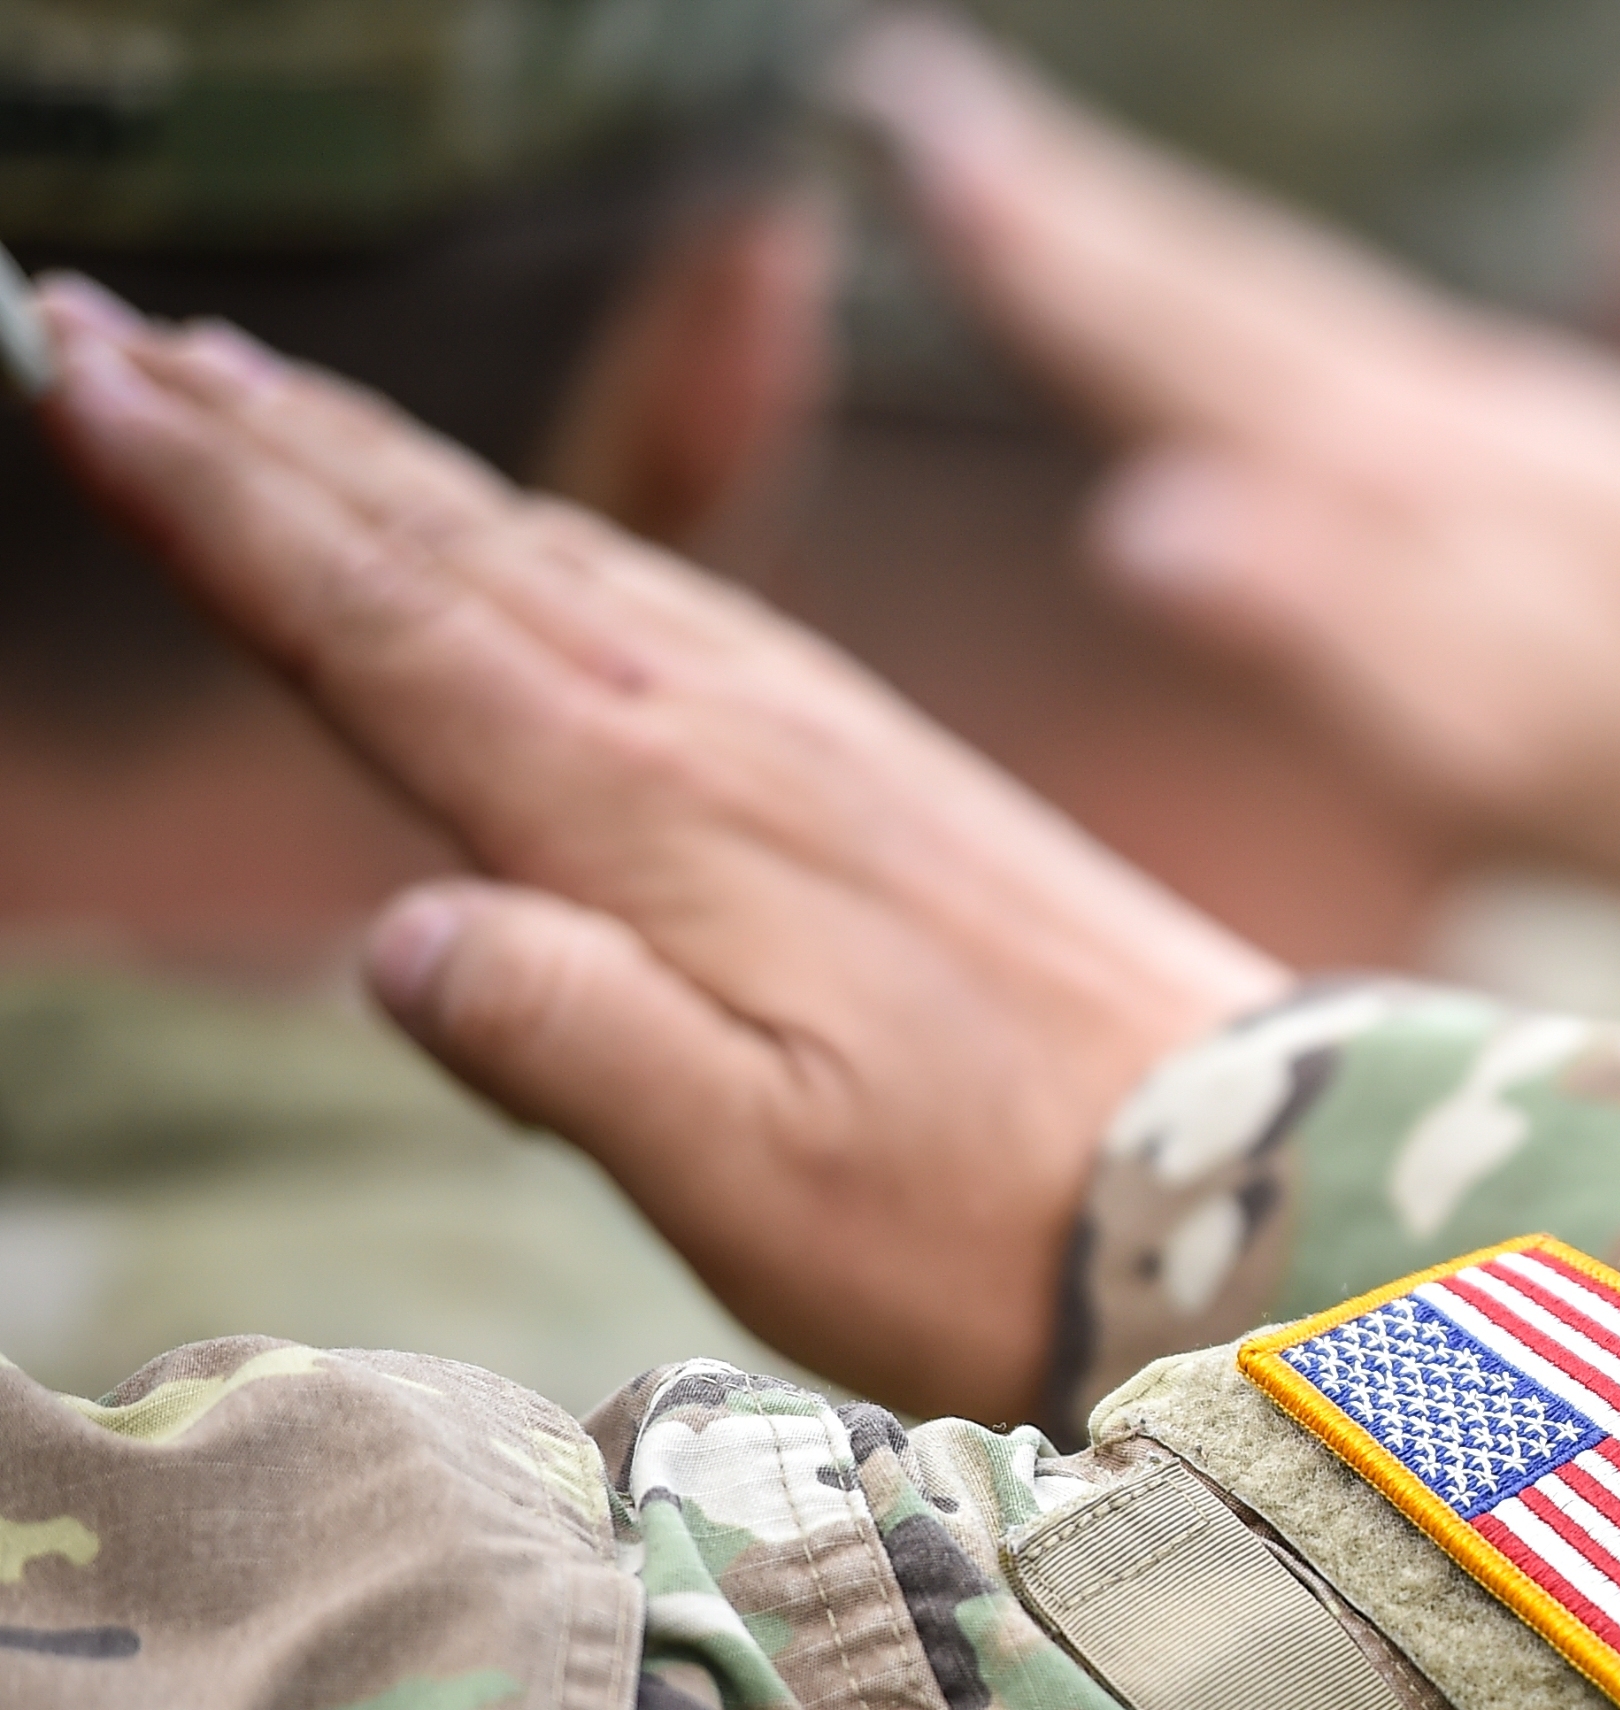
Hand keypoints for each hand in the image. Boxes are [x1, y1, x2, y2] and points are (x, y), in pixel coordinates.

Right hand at [29, 280, 1286, 1421]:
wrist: (1255, 1188)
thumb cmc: (995, 1223)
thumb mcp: (757, 1180)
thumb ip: (572, 1048)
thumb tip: (399, 936)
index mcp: (658, 822)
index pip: (383, 628)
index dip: (217, 507)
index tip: (76, 383)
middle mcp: (730, 739)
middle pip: (446, 550)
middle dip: (263, 441)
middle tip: (96, 330)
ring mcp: (818, 739)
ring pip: (555, 552)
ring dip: (390, 469)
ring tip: (253, 391)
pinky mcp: (887, 771)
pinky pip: (678, 601)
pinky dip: (553, 536)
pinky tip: (530, 536)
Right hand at [847, 16, 1619, 968]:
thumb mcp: (1498, 739)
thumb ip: (1323, 630)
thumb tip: (1144, 523)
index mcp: (1400, 477)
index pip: (1177, 340)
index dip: (1036, 252)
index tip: (905, 138)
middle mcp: (1451, 410)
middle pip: (1228, 281)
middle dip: (1072, 200)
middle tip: (924, 95)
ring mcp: (1530, 418)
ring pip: (1312, 305)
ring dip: (1181, 241)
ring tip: (1072, 187)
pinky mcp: (1599, 454)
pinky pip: (1398, 349)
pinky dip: (1308, 317)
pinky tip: (1310, 340)